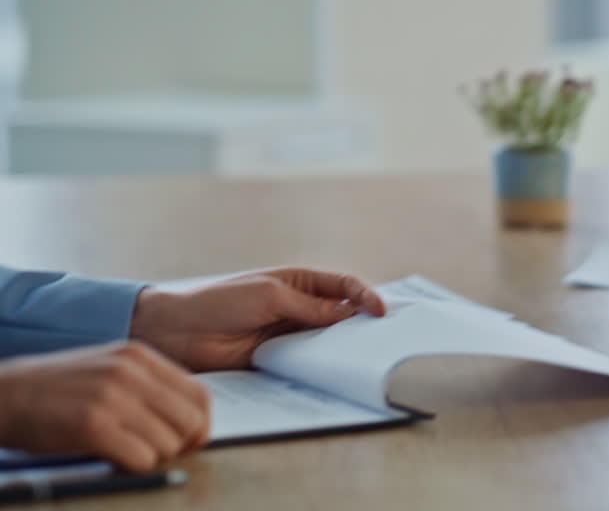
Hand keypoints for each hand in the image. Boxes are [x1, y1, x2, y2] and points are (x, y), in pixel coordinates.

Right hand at [0, 342, 209, 471]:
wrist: (4, 394)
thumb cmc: (57, 389)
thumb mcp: (109, 370)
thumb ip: (148, 385)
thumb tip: (188, 418)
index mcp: (140, 356)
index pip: (200, 394)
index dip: (200, 424)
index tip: (188, 440)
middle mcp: (131, 372)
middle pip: (190, 420)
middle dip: (183, 445)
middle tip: (161, 453)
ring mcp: (112, 397)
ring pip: (169, 442)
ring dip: (155, 457)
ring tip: (130, 452)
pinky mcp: (92, 425)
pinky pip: (142, 457)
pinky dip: (135, 466)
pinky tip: (115, 459)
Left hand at [130, 268, 386, 371]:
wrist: (178, 333)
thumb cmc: (219, 302)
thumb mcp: (269, 296)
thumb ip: (310, 307)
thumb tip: (348, 313)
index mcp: (299, 282)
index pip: (344, 285)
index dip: (366, 295)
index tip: (381, 311)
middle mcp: (299, 307)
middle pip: (342, 313)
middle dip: (361, 322)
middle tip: (383, 336)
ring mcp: (289, 333)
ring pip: (326, 340)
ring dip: (342, 346)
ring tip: (362, 356)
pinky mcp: (278, 358)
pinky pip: (306, 362)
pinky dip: (320, 366)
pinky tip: (332, 372)